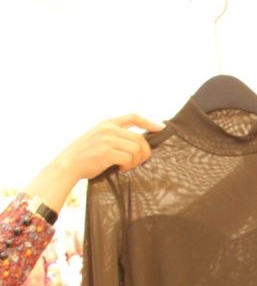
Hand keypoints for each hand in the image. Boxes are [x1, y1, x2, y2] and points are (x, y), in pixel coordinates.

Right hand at [26, 114, 164, 213]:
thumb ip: (115, 136)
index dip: (149, 122)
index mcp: (107, 123)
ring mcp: (107, 140)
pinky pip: (129, 158)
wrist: (67, 165)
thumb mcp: (98, 138)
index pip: (133, 117)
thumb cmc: (84, 156)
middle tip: (138, 162)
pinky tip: (120, 168)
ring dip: (135, 161)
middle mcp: (108, 129)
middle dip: (144, 152)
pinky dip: (128, 166)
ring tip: (126, 166)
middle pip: (140, 138)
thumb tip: (138, 143)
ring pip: (137, 149)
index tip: (160, 127)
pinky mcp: (107, 152)